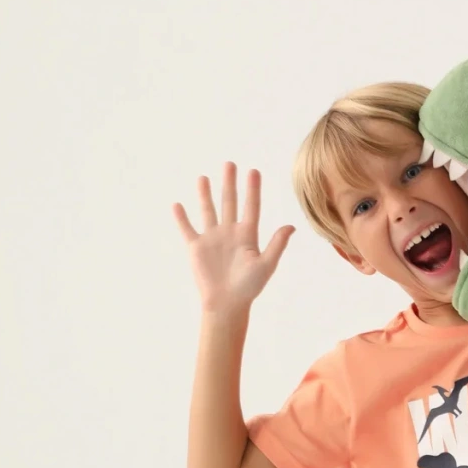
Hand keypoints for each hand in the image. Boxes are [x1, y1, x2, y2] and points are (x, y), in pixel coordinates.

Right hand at [173, 162, 294, 312]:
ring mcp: (212, 239)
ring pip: (208, 210)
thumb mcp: (266, 265)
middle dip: (229, 183)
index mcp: (247, 236)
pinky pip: (187, 229)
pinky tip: (177, 204)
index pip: (251, 207)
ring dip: (205, 194)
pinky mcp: (196, 248)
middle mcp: (229, 233)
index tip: (253, 171)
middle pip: (229, 202)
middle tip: (229, 164)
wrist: (227, 304)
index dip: (253, 190)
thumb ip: (277, 244)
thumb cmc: (249, 287)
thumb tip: (291, 226)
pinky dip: (181, 218)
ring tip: (203, 177)